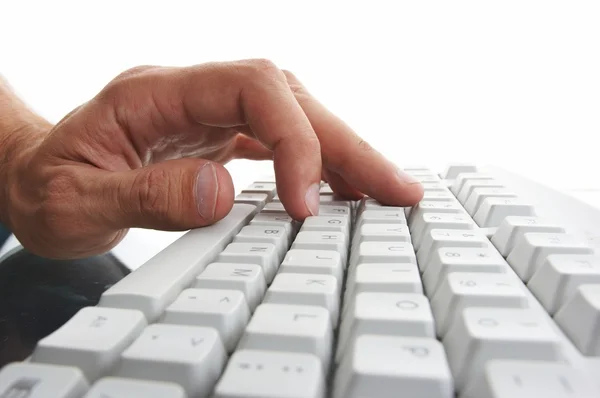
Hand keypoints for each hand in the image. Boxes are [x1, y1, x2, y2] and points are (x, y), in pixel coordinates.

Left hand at [4, 59, 422, 257]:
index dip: (293, 139)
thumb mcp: (74, 202)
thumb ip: (147, 195)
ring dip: (344, 151)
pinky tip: (340, 188)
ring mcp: (207, 113)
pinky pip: (281, 139)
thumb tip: (222, 192)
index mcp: (154, 93)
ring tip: (386, 189)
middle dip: (347, 143)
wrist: (35, 180)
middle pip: (289, 97)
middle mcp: (190, 94)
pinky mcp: (217, 137)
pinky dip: (317, 163)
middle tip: (397, 188)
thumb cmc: (47, 188)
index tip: (305, 203)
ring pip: (295, 115)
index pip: (251, 87)